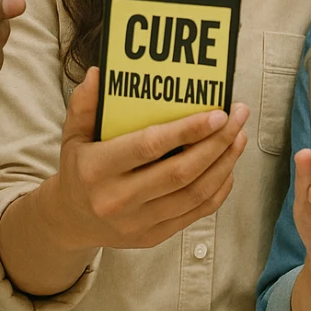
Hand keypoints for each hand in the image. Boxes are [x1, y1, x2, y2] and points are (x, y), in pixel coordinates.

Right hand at [47, 67, 248, 253]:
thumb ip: (84, 104)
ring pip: (194, 194)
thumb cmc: (79, 168)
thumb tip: (97, 73)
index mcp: (98, 169)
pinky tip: (228, 165)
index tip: (217, 113)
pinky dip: (218, 189)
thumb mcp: (73, 135)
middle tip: (238, 117)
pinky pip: (195, 213)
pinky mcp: (153, 237)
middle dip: (217, 143)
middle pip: (181, 172)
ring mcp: (138, 223)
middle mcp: (119, 200)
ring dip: (224, 164)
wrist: (71, 222)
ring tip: (240, 136)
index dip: (187, 130)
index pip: (150, 147)